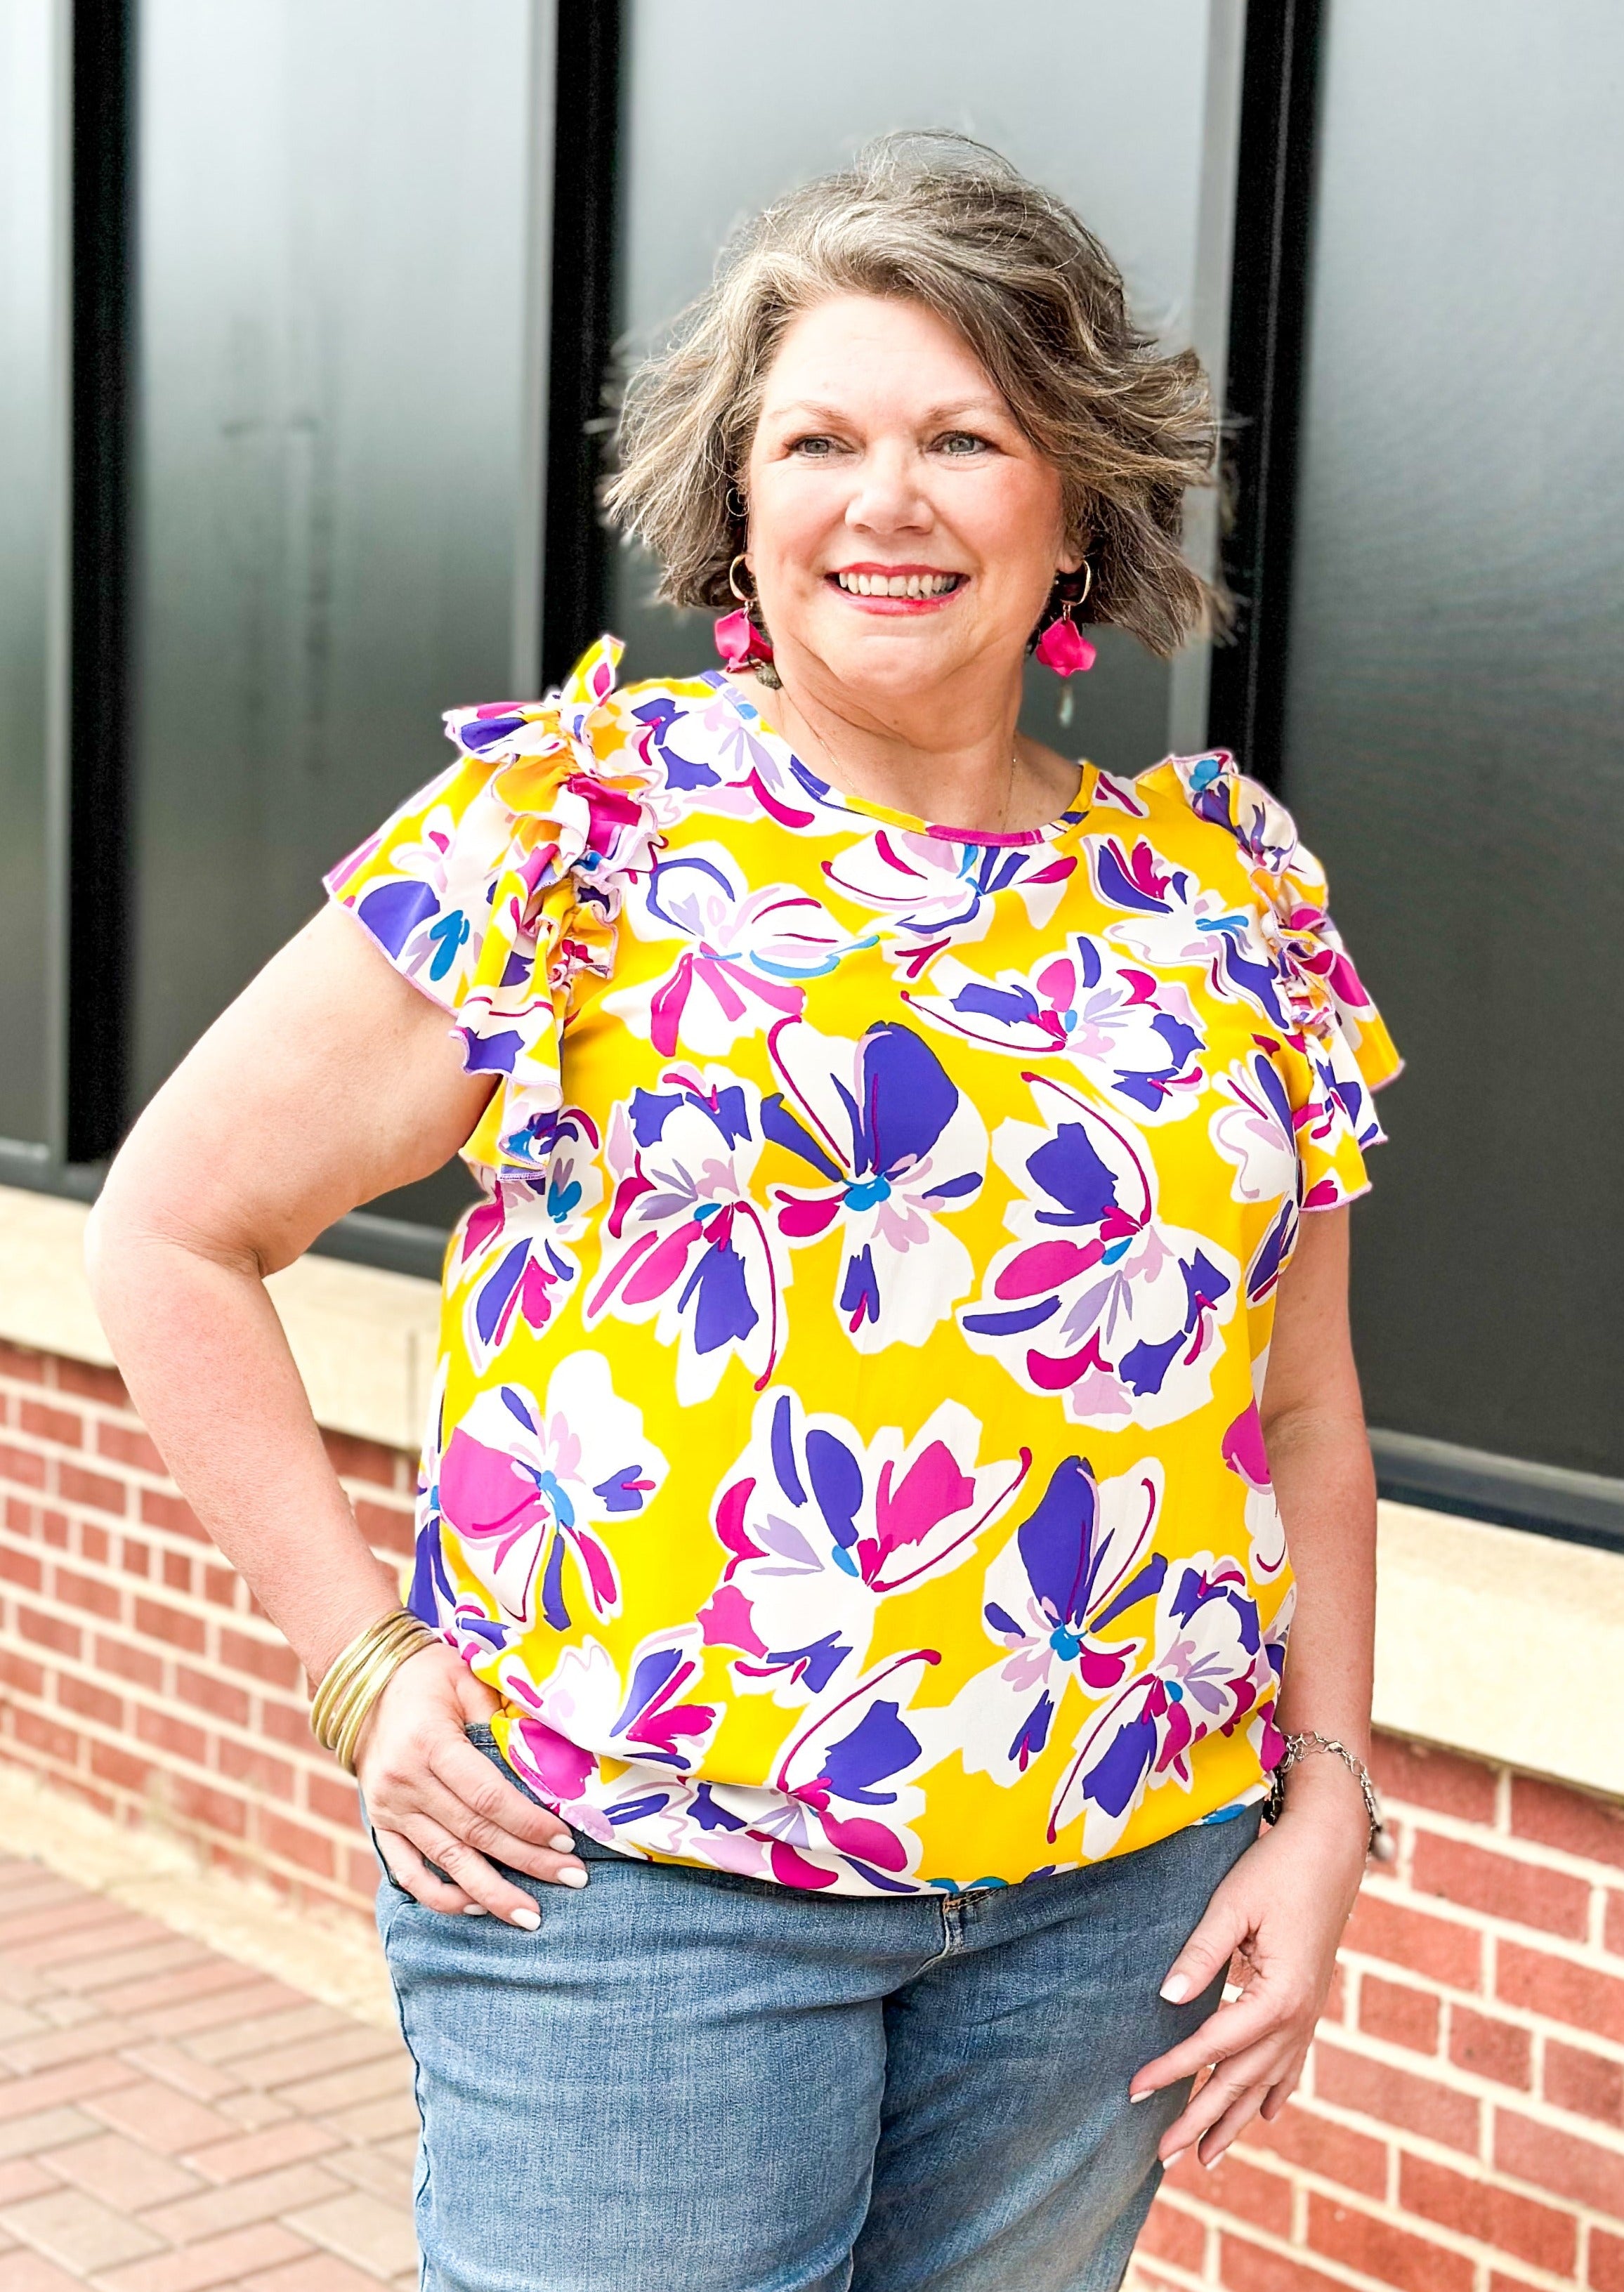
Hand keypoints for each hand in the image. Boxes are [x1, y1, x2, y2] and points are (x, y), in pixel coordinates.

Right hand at [355, 1642, 586, 1923]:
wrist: (365, 1683)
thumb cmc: (429, 1676)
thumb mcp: (466, 1679)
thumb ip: (500, 1716)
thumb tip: (546, 1755)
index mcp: (429, 1743)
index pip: (486, 1795)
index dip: (528, 1823)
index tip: (566, 1840)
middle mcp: (405, 1782)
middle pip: (474, 1833)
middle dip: (526, 1862)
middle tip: (573, 1880)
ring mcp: (389, 1809)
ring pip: (446, 1861)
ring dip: (491, 1893)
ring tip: (531, 1916)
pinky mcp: (381, 1825)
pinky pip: (408, 1872)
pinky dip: (441, 1896)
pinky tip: (477, 1908)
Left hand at [1129, 1759, 1368, 2166]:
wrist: (1332, 1848)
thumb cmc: (1277, 1869)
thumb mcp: (1232, 1904)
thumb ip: (1201, 1953)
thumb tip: (1167, 1997)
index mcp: (1278, 1996)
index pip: (1213, 2046)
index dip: (1171, 2069)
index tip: (1133, 2090)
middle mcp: (1298, 2018)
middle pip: (1241, 2081)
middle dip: (1200, 2119)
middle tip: (1162, 2155)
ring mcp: (1310, 2016)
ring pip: (1268, 2083)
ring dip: (1236, 2121)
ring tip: (1206, 2158)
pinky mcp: (1311, 2005)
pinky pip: (1292, 2064)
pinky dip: (1275, 2093)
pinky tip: (1266, 2116)